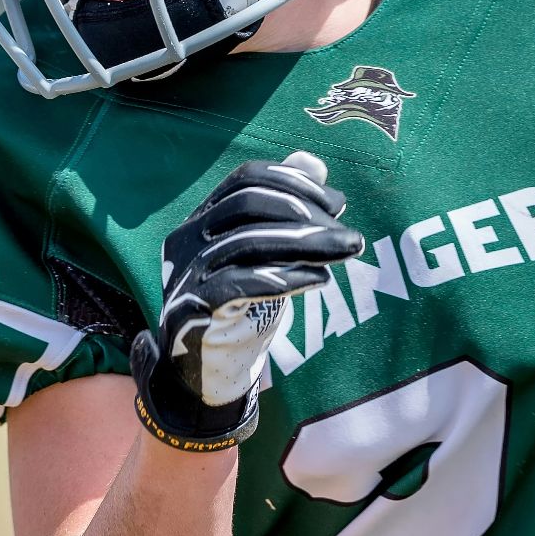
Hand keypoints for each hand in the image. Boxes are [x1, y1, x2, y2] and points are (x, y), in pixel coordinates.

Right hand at [130, 152, 363, 451]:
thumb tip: (312, 162)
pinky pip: (238, 284)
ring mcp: (185, 275)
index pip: (246, 179)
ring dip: (307, 244)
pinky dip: (285, 277)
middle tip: (349, 234)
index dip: (294, 182)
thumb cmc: (239, 309)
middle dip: (306, 213)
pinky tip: (318, 279)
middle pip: (248, 205)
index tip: (338, 204)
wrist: (203, 373)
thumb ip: (284, 209)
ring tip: (348, 251)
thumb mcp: (264, 256)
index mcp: (201, 219)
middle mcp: (186, 241)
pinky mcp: (191, 310)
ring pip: (247, 242)